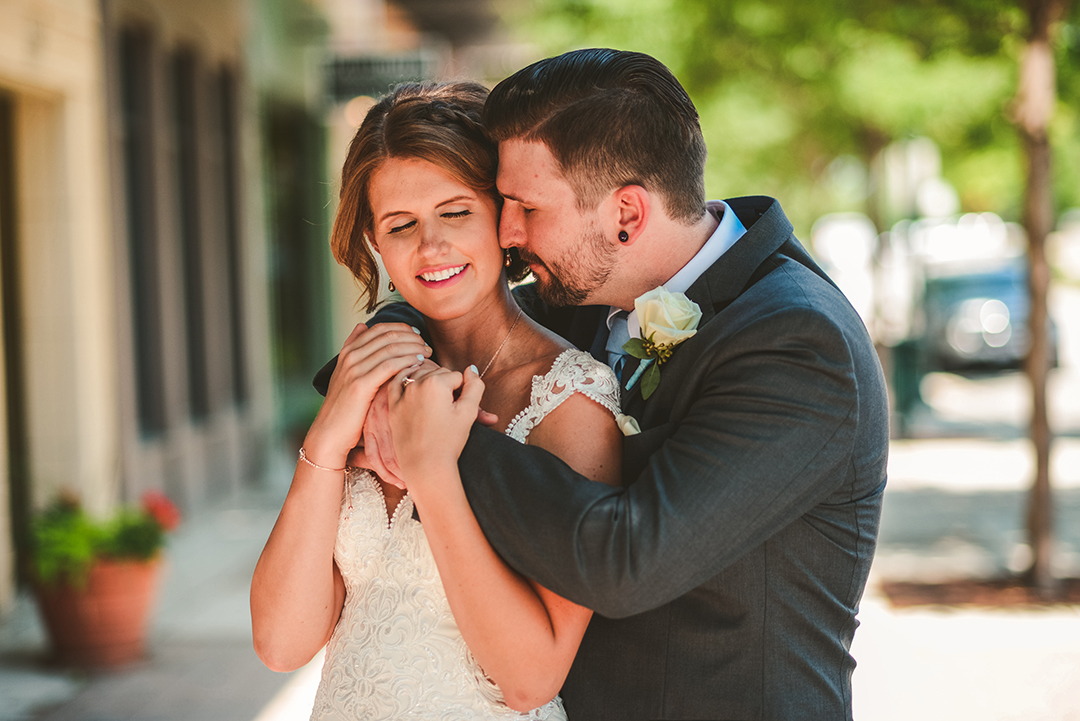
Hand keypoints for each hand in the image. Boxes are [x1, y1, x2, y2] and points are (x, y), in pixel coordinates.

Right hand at [302, 322, 430, 468]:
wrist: (330, 433)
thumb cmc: (345, 407)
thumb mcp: (345, 374)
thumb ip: (353, 351)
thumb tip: (361, 325)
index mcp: (348, 352)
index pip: (379, 328)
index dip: (401, 328)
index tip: (417, 334)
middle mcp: (350, 357)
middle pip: (387, 336)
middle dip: (411, 337)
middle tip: (426, 345)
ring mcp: (354, 370)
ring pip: (391, 348)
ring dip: (413, 348)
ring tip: (427, 353)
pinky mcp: (361, 385)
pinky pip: (390, 366)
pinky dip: (407, 361)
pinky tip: (419, 365)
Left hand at [387, 364, 484, 482]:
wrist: (426, 466)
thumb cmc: (448, 441)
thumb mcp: (468, 412)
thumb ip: (475, 386)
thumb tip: (471, 369)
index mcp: (436, 383)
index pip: (457, 376)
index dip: (463, 390)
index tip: (461, 406)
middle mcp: (416, 384)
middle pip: (438, 374)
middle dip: (446, 385)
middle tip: (450, 406)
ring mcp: (402, 395)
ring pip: (419, 375)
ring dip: (428, 382)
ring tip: (436, 400)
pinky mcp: (392, 406)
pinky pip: (397, 384)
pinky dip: (406, 381)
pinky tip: (414, 386)